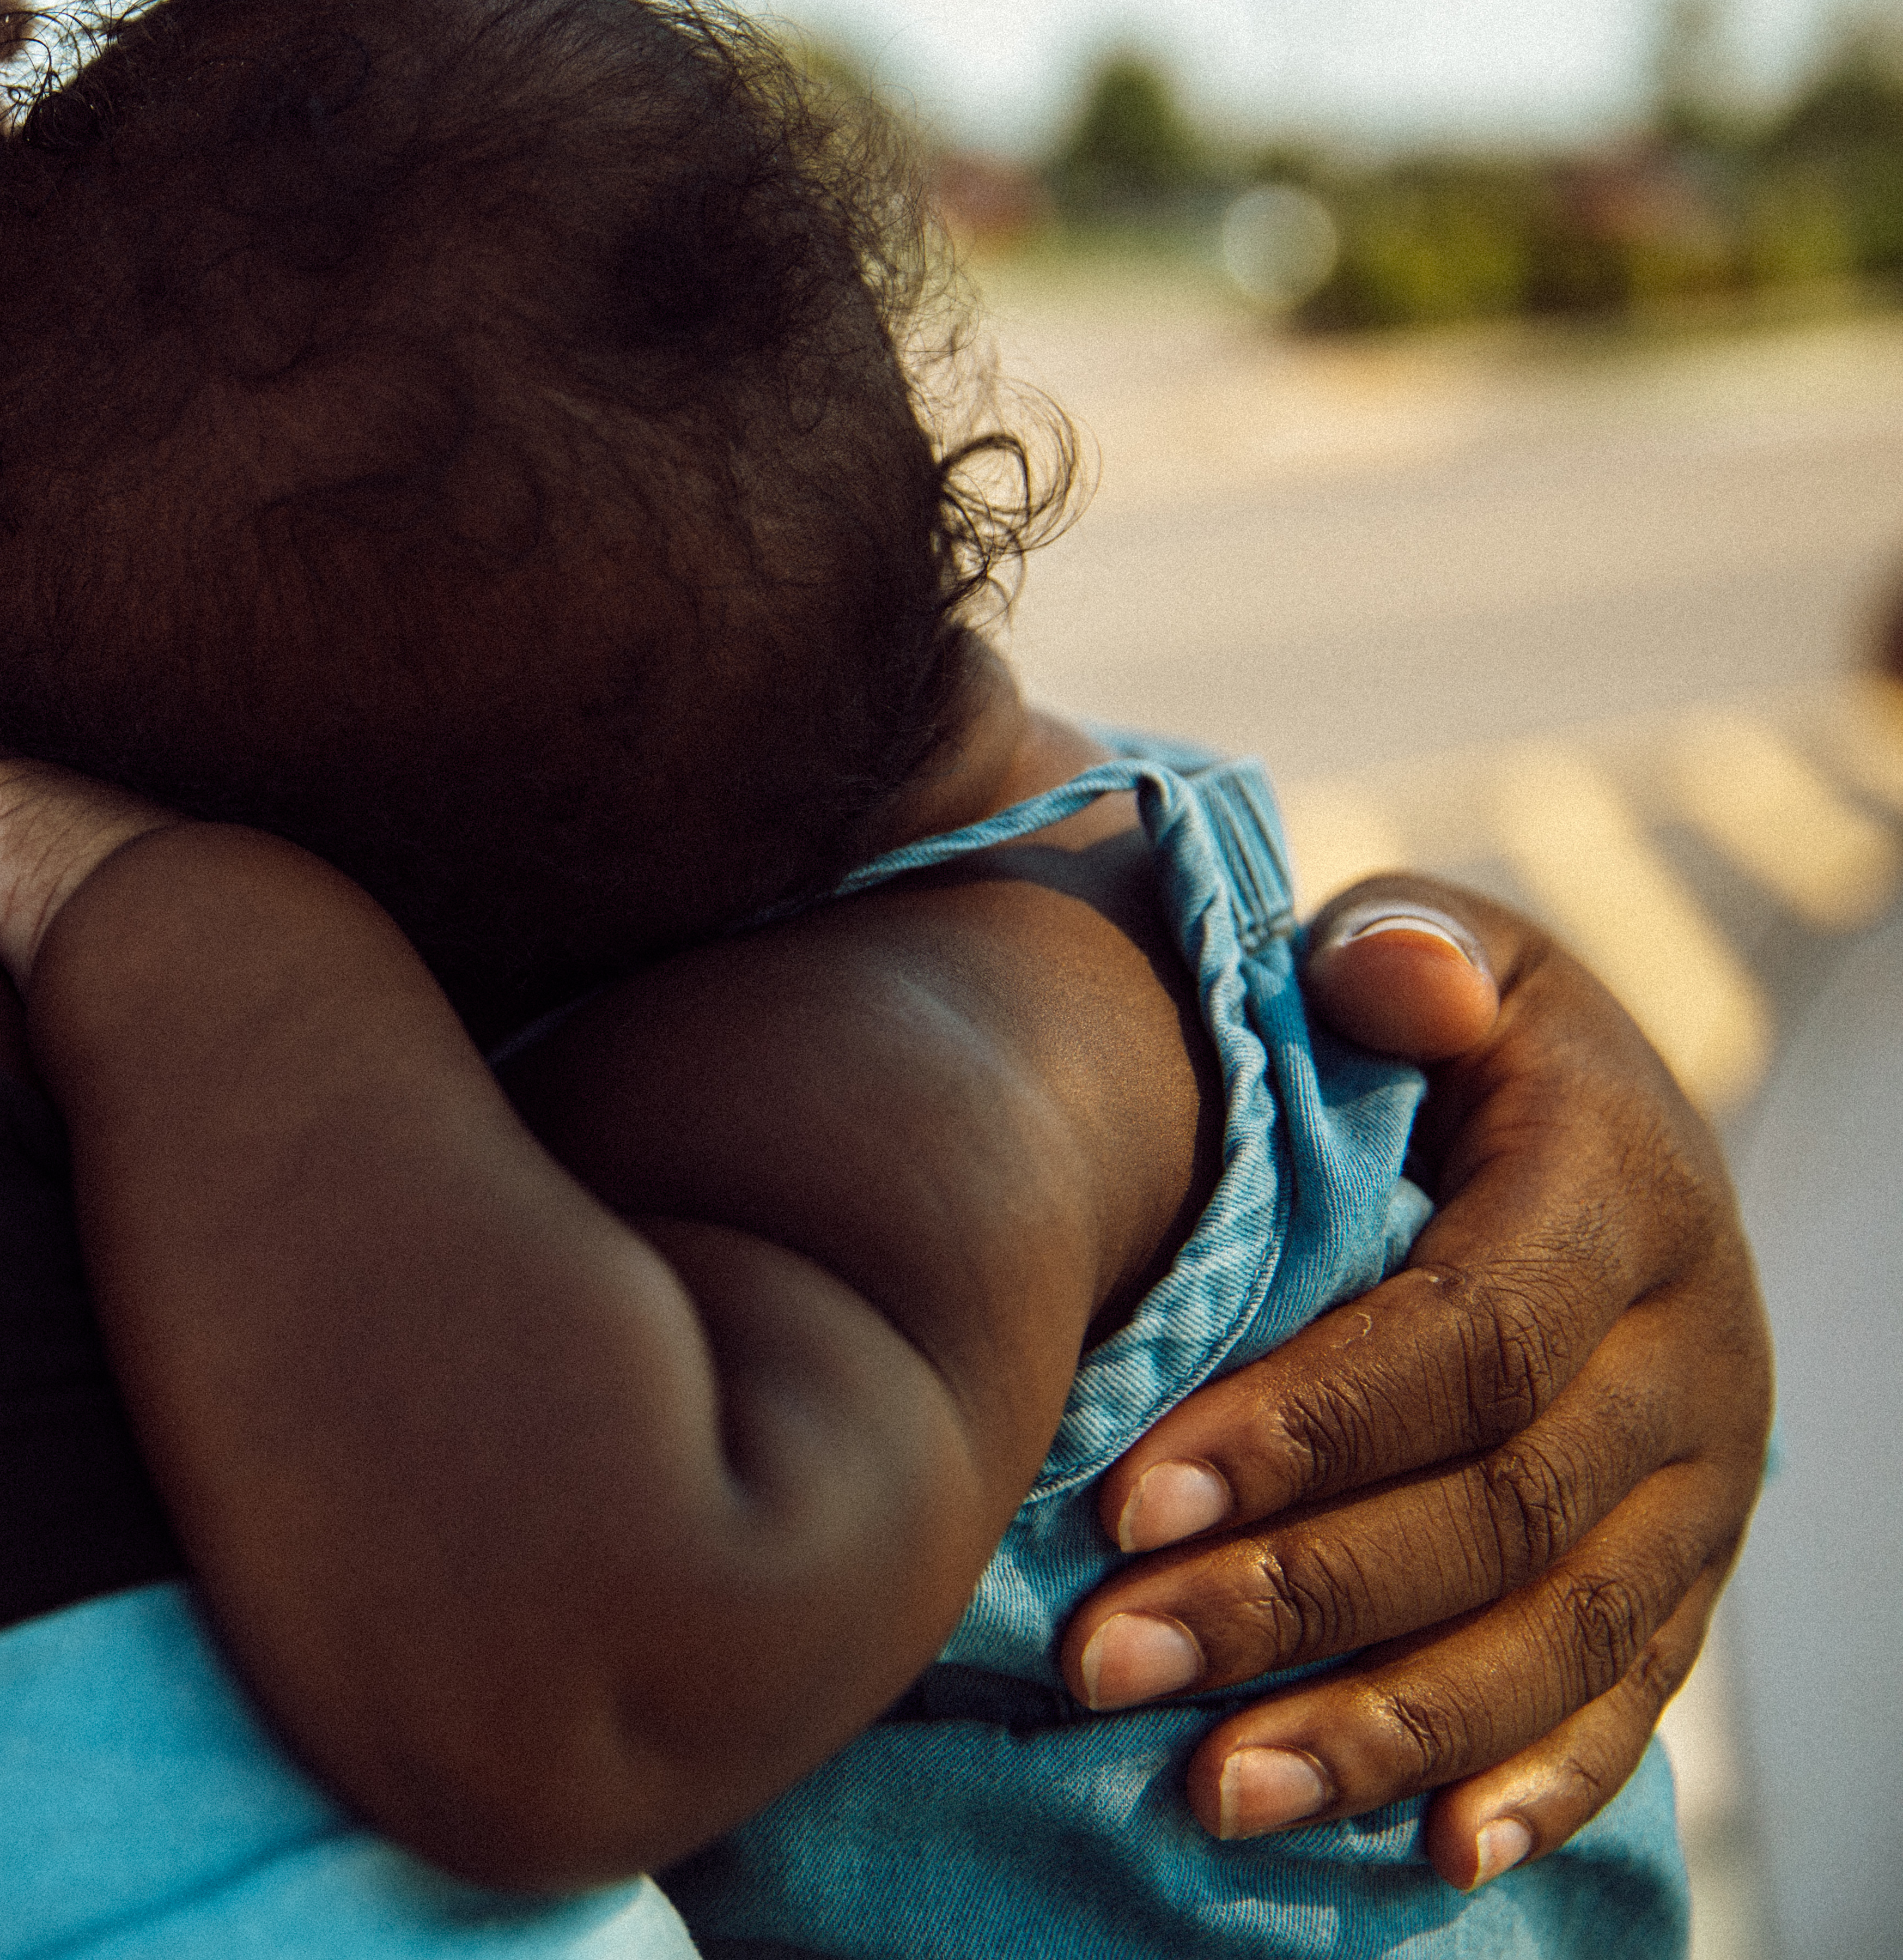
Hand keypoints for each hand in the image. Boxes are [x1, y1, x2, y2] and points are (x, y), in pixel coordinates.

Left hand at [1060, 877, 1769, 1889]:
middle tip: (1103, 1659)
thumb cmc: (1440, 1029)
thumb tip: (1386, 976)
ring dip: (1382, 1723)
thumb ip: (1397, 958)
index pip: (1466, 1342)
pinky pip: (1629, 1699)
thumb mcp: (1431, 952)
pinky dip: (1531, 1782)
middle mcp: (1693, 1356)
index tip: (1125, 1501)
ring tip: (1213, 1787)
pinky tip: (1428, 1855)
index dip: (1303, 1429)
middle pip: (1492, 1512)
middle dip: (1293, 1599)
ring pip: (1554, 1634)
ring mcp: (1705, 1485)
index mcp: (1623, 1194)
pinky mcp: (1688, 1574)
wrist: (1585, 1109)